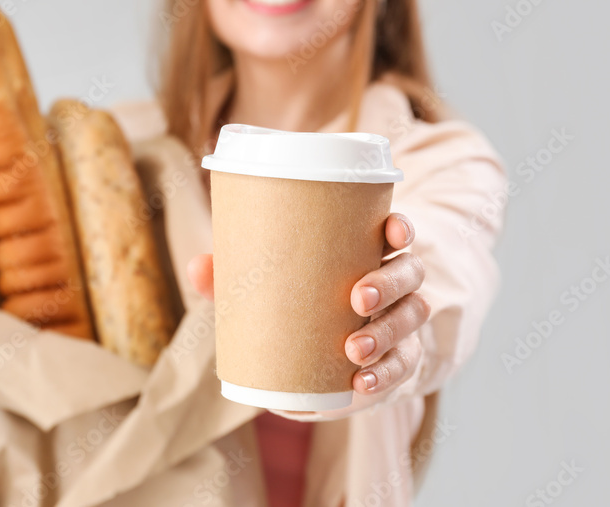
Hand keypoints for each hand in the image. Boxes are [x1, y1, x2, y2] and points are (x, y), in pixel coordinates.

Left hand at [186, 213, 428, 396]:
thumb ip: (235, 278)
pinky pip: (403, 365)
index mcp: (366, 253)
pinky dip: (385, 374)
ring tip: (354, 349)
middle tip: (357, 297)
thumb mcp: (270, 290)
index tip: (391, 231)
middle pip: (410, 272)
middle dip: (389, 282)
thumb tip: (197, 266)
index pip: (396, 231)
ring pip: (412, 316)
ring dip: (386, 332)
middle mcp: (393, 284)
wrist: (324, 366)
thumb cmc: (299, 308)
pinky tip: (363, 382)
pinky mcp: (400, 360)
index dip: (400, 227)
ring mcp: (401, 322)